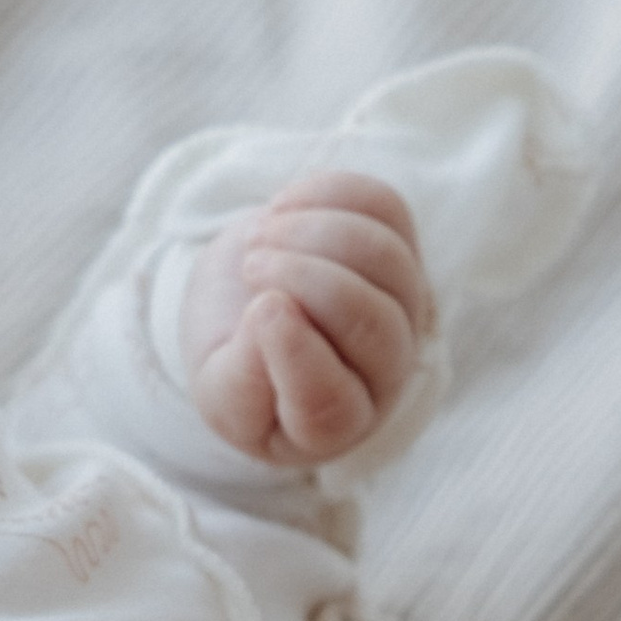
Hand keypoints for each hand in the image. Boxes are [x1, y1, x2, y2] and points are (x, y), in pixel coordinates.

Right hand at [181, 169, 433, 466]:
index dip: (297, 356)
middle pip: (373, 322)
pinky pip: (385, 208)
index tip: (259, 309)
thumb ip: (242, 379)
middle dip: (306, 280)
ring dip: (315, 232)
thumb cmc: (233, 365)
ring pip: (385, 258)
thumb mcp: (219, 390)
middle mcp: (383, 371)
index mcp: (332, 425)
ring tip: (261, 235)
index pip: (331, 404)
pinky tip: (285, 206)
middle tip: (250, 267)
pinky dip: (330, 194)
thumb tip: (270, 316)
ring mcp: (401, 305)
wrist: (244, 312)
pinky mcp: (399, 245)